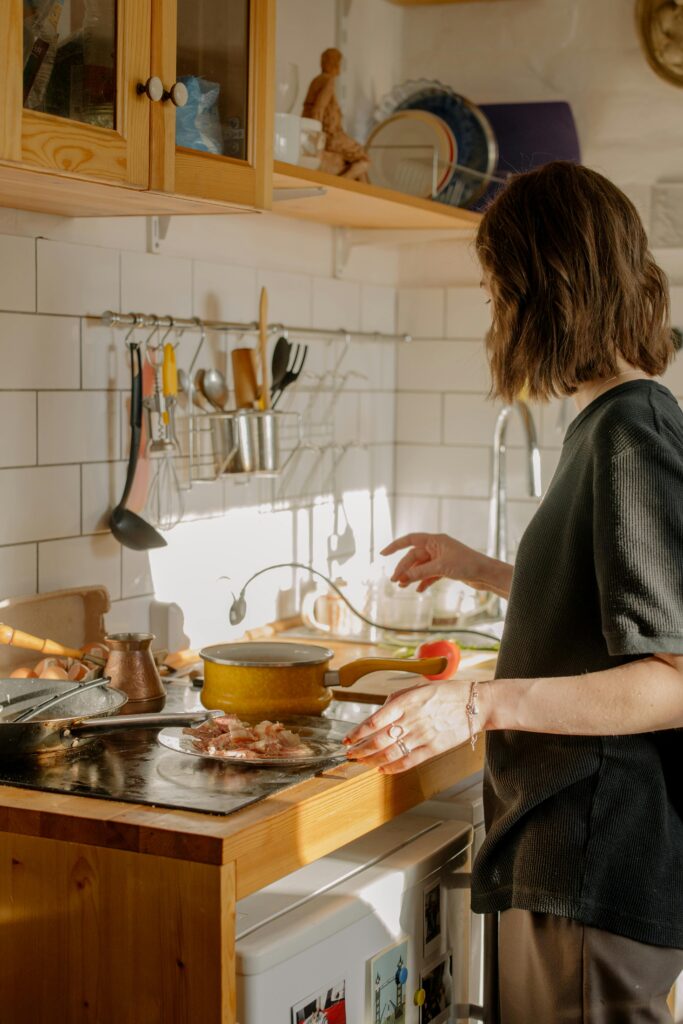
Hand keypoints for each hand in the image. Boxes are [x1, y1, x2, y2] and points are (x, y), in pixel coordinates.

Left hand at [343, 679, 474, 774]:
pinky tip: (383, 769)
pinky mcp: (433, 748)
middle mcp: (412, 720)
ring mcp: (422, 736)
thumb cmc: (445, 693)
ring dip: (372, 760)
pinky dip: (392, 768)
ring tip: (362, 762)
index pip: (373, 721)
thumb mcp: (416, 688)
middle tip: (350, 754)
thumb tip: (378, 714)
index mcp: (405, 702)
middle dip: (360, 749)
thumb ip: (395, 701)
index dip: (357, 733)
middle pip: (378, 740)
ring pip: (390, 753)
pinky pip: (408, 761)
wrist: (473, 704)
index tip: (347, 739)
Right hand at [381, 532, 481, 591]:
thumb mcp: (441, 568)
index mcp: (435, 540)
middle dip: (404, 568)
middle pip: (414, 557)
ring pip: (421, 567)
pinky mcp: (446, 568)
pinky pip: (429, 574)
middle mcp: (437, 547)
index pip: (410, 539)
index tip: (383, 553)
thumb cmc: (467, 564)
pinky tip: (418, 590)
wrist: (486, 574)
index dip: (395, 546)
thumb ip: (420, 572)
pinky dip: (423, 581)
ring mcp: (441, 558)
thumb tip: (402, 577)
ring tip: (402, 586)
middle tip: (395, 581)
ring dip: (412, 576)